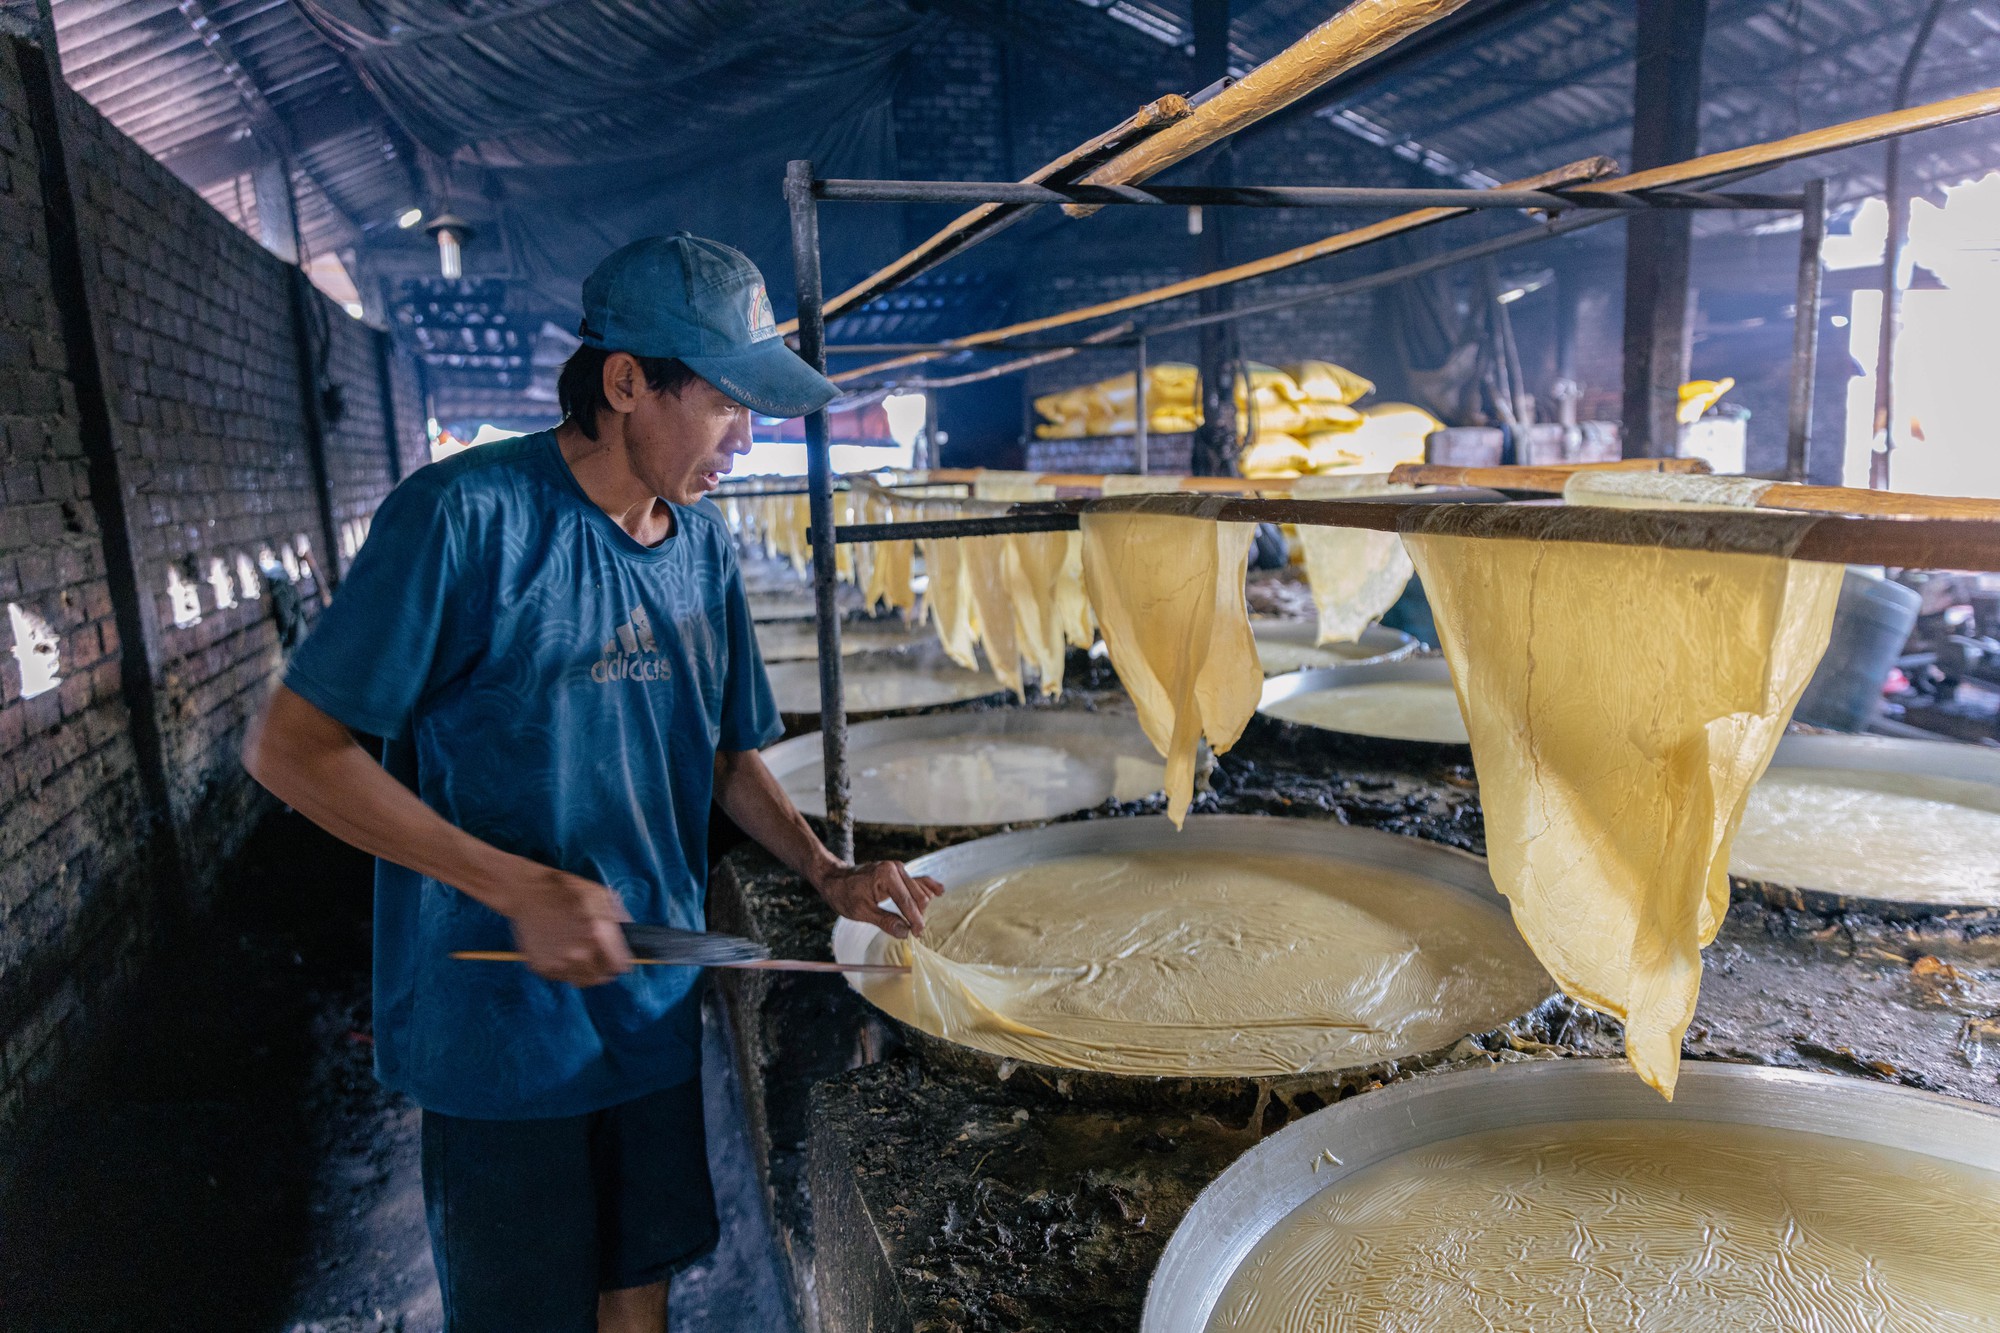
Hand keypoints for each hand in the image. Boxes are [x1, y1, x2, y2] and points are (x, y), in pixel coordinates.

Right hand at [500, 863, 633, 985]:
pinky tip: (561, 952)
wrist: (528, 892)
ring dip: (584, 971)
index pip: (619, 967)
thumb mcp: (602, 896)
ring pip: (581, 981)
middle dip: (603, 968)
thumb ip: (620, 919)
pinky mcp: (541, 967)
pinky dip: (564, 969)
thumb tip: (632, 939)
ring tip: (579, 955)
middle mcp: (579, 953)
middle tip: (598, 957)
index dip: (620, 962)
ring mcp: (558, 963)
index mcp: (598, 935)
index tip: (617, 959)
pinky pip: (560, 977)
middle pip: (601, 978)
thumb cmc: (567, 891)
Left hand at [814, 861, 944, 939]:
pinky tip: (940, 892)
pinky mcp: (900, 872)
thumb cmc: (844, 895)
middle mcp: (896, 868)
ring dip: (921, 907)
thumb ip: (885, 921)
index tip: (917, 935)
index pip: (907, 901)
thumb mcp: (861, 912)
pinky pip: (918, 880)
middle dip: (918, 915)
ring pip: (920, 891)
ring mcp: (899, 868)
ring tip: (916, 923)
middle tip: (913, 932)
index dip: (915, 920)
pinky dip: (928, 887)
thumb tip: (905, 932)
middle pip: (918, 896)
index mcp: (886, 875)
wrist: (835, 879)